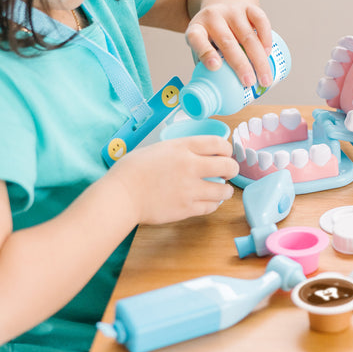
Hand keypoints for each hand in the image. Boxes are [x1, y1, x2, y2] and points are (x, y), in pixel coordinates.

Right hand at [107, 134, 239, 224]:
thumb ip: (181, 149)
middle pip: (228, 165)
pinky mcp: (186, 208)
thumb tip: (197, 153)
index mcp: (183, 147)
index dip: (227, 149)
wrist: (121, 195)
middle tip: (227, 172)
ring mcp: (190, 189)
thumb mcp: (159, 148)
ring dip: (225, 189)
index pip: (219, 143)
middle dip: (231, 169)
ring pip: (224, 190)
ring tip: (220, 189)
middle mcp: (191, 166)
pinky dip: (213, 204)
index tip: (225, 154)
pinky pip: (211, 207)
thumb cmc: (132, 170)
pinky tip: (208, 201)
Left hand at [185, 3, 272, 86]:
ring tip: (264, 78)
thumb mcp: (200, 47)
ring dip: (258, 58)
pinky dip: (266, 37)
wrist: (221, 6)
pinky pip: (260, 20)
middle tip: (249, 83)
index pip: (197, 39)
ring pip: (247, 35)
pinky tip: (268, 52)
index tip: (215, 67)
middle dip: (241, 64)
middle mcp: (213, 17)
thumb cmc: (211, 36)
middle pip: (227, 41)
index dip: (205, 52)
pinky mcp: (248, 7)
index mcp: (196, 28)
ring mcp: (231, 11)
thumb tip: (212, 97)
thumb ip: (204, 67)